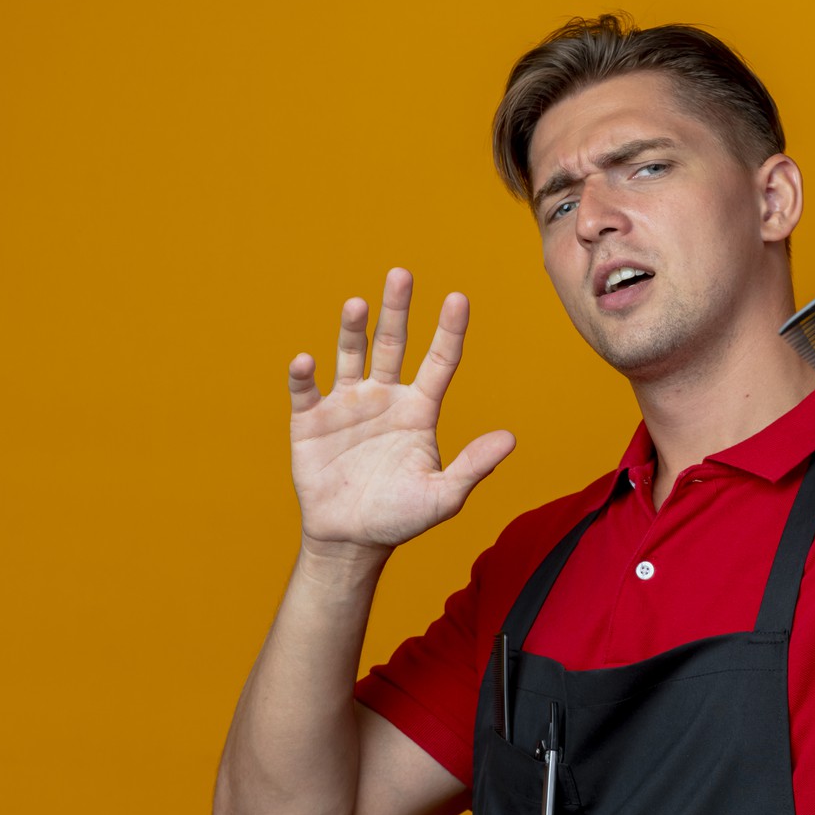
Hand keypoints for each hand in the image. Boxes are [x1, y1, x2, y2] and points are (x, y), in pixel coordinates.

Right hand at [286, 267, 514, 553]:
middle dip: (397, 309)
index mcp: (419, 410)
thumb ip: (473, 466)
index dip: (449, 331)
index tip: (458, 298)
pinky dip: (305, 375)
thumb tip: (510, 439)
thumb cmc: (400, 517)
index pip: (439, 361)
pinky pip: (307, 391)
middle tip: (401, 274)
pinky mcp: (311, 421)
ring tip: (357, 304)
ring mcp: (347, 405)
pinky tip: (307, 361)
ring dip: (353, 330)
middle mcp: (384, 397)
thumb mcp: (444, 496)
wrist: (351, 540)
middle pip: (393, 343)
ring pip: (351, 355)